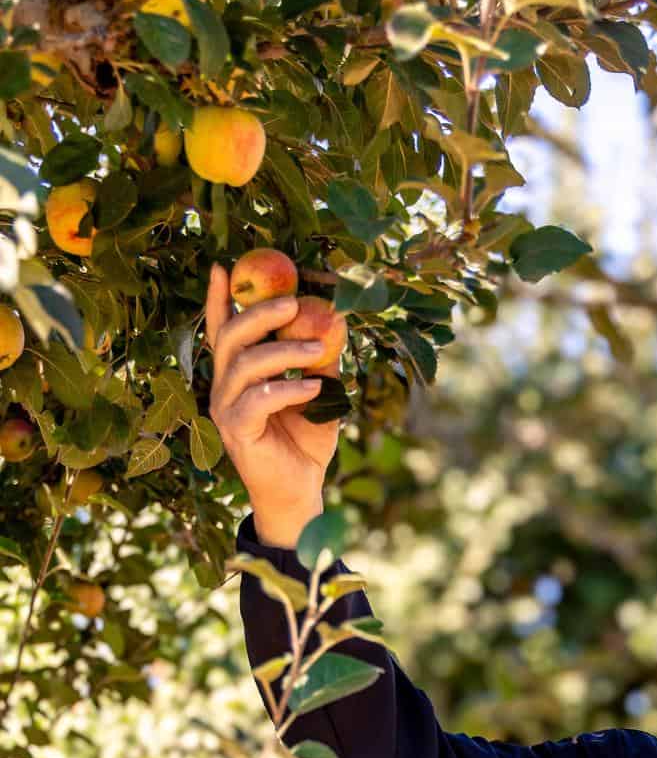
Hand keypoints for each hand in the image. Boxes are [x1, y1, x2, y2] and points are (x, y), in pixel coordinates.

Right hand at [204, 262, 344, 525]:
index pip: (223, 330)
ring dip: (284, 352)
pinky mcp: (237, 433)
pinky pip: (257, 400)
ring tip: (320, 350)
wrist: (301, 491)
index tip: (225, 266)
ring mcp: (226, 411)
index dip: (220, 299)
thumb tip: (336, 323)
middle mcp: (224, 389)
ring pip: (244, 366)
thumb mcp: (319, 395)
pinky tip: (313, 388)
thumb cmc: (306, 443)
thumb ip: (319, 363)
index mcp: (238, 375)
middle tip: (294, 303)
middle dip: (260, 314)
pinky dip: (287, 389)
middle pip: (230, 339)